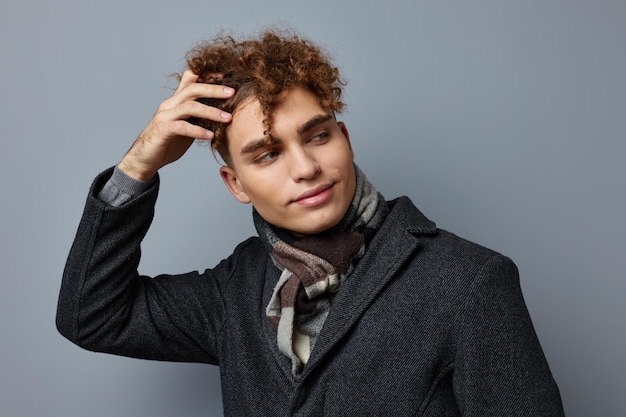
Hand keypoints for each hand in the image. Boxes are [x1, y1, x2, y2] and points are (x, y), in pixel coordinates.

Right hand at [118, 70, 234, 180]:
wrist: (146, 158)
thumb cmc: (168, 142)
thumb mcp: (187, 125)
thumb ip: (199, 116)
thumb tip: (222, 112)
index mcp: (177, 101)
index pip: (190, 79)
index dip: (207, 75)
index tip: (226, 75)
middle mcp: (170, 104)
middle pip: (193, 89)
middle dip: (214, 89)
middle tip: (232, 93)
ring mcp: (165, 116)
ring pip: (189, 107)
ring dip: (211, 111)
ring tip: (228, 118)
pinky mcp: (162, 130)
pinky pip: (182, 127)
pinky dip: (198, 130)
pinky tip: (210, 136)